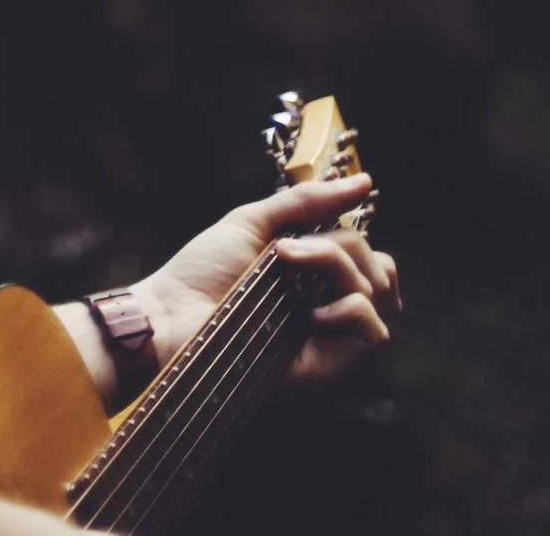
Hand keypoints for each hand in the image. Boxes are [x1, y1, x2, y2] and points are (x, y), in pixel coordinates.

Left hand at [135, 173, 398, 387]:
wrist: (172, 315)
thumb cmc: (205, 270)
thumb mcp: (257, 222)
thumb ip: (309, 203)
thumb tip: (366, 184)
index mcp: (315, 278)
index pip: (374, 260)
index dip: (362, 241)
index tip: (325, 227)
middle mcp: (329, 308)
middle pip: (377, 269)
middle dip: (340, 244)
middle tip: (287, 247)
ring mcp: (330, 339)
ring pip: (374, 293)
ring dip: (334, 265)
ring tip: (285, 261)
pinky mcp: (326, 367)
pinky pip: (371, 332)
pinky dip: (349, 308)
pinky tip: (311, 310)